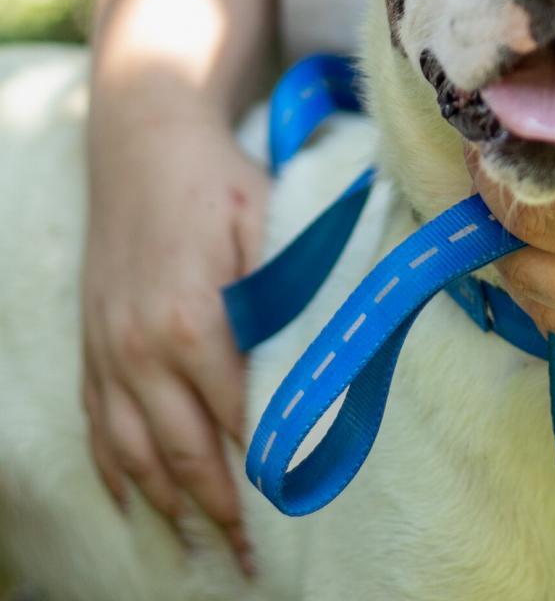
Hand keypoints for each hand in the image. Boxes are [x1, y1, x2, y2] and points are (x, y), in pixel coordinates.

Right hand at [81, 109, 267, 573]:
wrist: (144, 144)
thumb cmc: (217, 181)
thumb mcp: (268, 222)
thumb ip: (288, 291)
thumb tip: (318, 352)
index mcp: (194, 320)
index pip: (237, 416)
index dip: (265, 464)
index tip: (293, 503)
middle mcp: (141, 347)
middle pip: (184, 451)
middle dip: (220, 508)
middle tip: (250, 554)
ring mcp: (108, 350)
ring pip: (134, 452)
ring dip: (168, 503)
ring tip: (201, 543)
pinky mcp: (91, 344)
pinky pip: (96, 426)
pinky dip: (115, 470)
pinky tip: (134, 499)